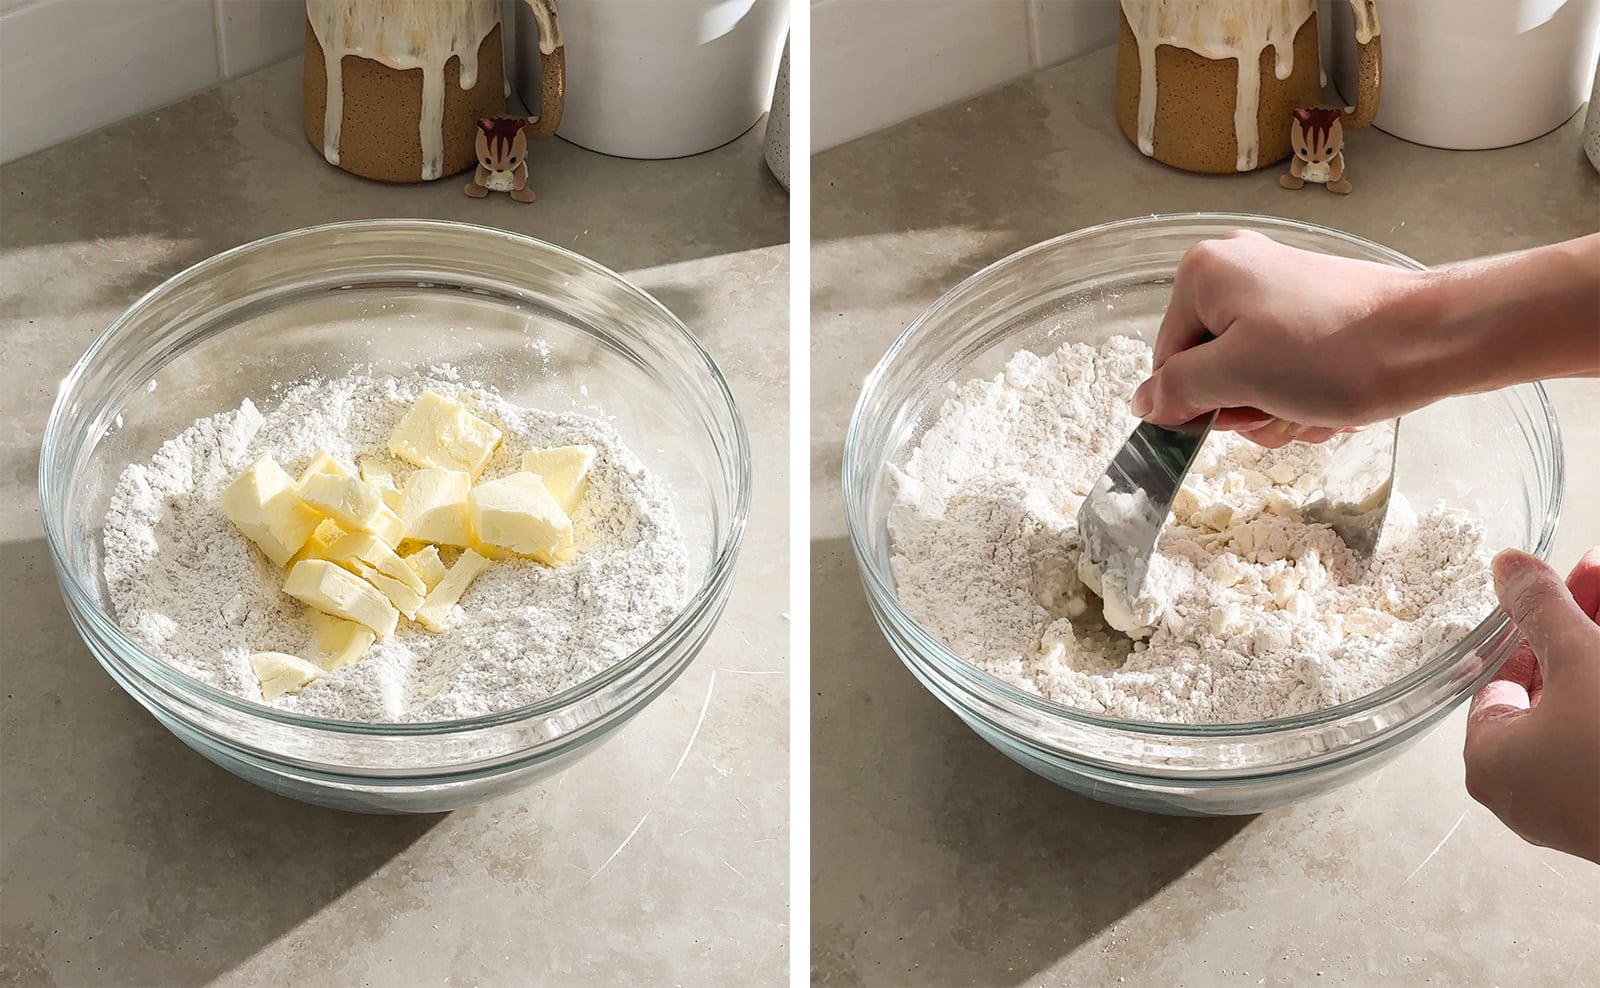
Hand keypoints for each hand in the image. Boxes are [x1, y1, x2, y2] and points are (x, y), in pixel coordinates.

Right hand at [1131, 230, 1426, 446]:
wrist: (1436, 338)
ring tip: (1317, 407)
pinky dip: (1305, 395)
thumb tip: (1144, 403)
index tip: (1245, 413)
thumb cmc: (1335, 354)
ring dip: (1279, 409)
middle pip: (1210, 369)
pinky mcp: (1315, 309)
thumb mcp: (1237, 378)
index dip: (1200, 402)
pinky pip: (1286, 367)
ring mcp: (1279, 288)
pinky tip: (1335, 400)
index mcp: (1203, 274)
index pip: (1168, 362)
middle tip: (1287, 410)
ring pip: (1251, 377)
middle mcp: (1236, 270)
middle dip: (1247, 407)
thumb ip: (1177, 391)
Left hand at [1464, 547, 1599, 862]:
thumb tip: (1508, 565)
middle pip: (1551, 689)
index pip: (1505, 675)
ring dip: (1599, 658)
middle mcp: (1523, 792)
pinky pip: (1598, 741)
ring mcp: (1571, 806)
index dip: (1542, 625)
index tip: (1575, 585)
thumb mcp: (1581, 660)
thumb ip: (1543, 610)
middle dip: (1584, 632)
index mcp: (1489, 760)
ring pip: (1583, 711)